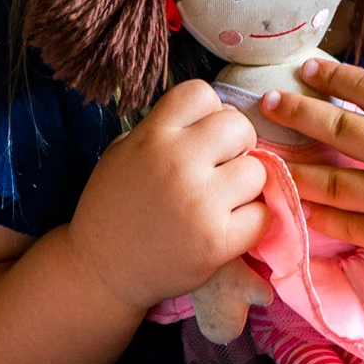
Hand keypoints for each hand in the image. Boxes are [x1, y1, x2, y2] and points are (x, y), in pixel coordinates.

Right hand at [67, 80, 268, 309]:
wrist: (101, 271)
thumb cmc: (114, 209)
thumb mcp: (122, 154)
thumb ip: (162, 131)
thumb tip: (213, 119)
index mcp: (152, 137)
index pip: (201, 93)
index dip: (209, 112)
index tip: (203, 136)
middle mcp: (177, 162)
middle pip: (239, 126)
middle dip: (237, 145)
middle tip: (223, 167)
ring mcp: (199, 202)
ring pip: (258, 171)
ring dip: (247, 185)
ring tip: (226, 199)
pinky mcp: (216, 241)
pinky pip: (263, 215)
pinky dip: (253, 220)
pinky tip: (231, 225)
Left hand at [260, 57, 363, 271]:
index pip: (361, 88)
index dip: (329, 76)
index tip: (306, 70)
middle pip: (333, 129)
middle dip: (295, 112)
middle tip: (267, 103)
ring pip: (328, 182)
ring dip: (294, 166)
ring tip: (268, 158)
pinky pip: (347, 226)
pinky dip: (318, 215)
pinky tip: (298, 204)